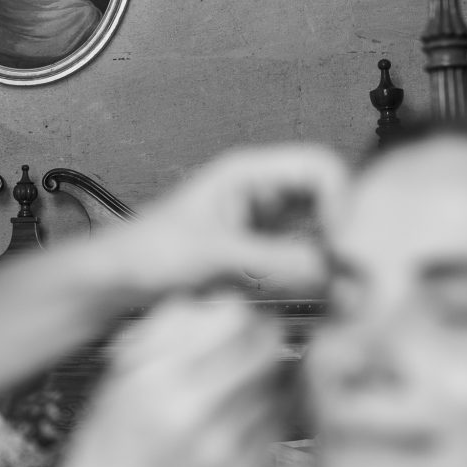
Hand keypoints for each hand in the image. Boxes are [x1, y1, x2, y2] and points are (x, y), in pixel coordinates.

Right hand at [58, 295, 285, 466]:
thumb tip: (215, 300)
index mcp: (159, 376)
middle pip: (267, 345)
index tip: (231, 316)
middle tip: (250, 342)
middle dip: (261, 336)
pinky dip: (264, 415)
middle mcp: (195, 409)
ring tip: (236, 388)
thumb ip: (167, 331)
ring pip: (276, 384)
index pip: (233, 317)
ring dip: (263, 377)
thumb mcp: (121, 373)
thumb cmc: (111, 437)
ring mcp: (225, 447)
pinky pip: (276, 425)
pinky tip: (236, 421)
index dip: (237, 310)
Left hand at [112, 144, 347, 296]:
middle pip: (328, 199)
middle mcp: (262, 192)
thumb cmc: (145, 251)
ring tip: (342, 292)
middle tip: (352, 274)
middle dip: (343, 232)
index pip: (320, 168)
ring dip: (332, 258)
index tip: (342, 245)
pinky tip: (319, 299)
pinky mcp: (259, 256)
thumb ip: (270, 260)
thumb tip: (330, 271)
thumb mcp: (211, 253)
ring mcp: (262, 224)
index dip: (341, 201)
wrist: (115, 281)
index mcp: (249, 172)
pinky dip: (314, 276)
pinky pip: (300, 259)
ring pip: (319, 232)